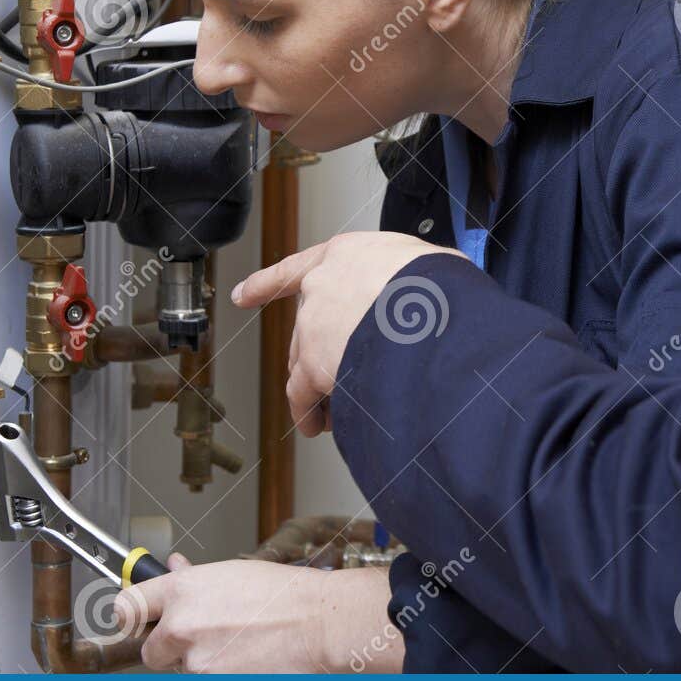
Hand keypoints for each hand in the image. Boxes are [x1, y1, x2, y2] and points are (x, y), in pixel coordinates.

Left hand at [113, 555, 402, 673]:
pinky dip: (221, 679)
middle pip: (151, 652)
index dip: (130, 617)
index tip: (134, 621)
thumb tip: (174, 568)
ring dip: (202, 663)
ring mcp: (195, 662)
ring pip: (183, 671)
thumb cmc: (286, 595)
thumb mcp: (234, 574)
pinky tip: (247, 663)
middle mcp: (181, 626)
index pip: (127, 608)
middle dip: (171, 649)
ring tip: (240, 647)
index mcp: (183, 590)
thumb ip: (195, 578)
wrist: (319, 623)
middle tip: (205, 640)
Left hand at [231, 232, 462, 436]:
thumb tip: (431, 296)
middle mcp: (320, 287)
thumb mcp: (428, 264)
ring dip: (315, 387)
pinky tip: (316, 425)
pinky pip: (303, 395)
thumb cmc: (437, 283)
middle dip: (319, 352)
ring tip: (331, 411)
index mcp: (346, 255)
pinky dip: (308, 412)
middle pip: (307, 325)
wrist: (428, 309)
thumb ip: (413, 279)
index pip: (295, 269)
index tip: (243, 293)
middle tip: (337, 372)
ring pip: (304, 362)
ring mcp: (313, 326)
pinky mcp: (312, 366)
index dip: (266, 283)